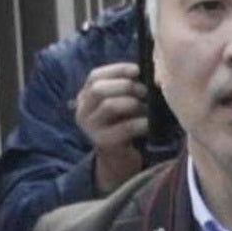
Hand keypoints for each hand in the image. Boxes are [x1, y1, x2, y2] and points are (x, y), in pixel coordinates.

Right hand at [77, 59, 158, 191]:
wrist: (118, 160)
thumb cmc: (121, 126)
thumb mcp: (118, 105)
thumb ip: (123, 89)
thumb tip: (147, 73)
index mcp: (84, 98)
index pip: (94, 76)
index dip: (116, 70)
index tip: (137, 69)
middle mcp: (82, 112)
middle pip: (99, 89)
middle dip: (125, 86)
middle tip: (144, 91)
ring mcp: (91, 129)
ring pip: (109, 105)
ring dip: (132, 103)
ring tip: (145, 107)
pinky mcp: (104, 143)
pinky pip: (125, 127)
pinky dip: (141, 122)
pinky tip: (149, 123)